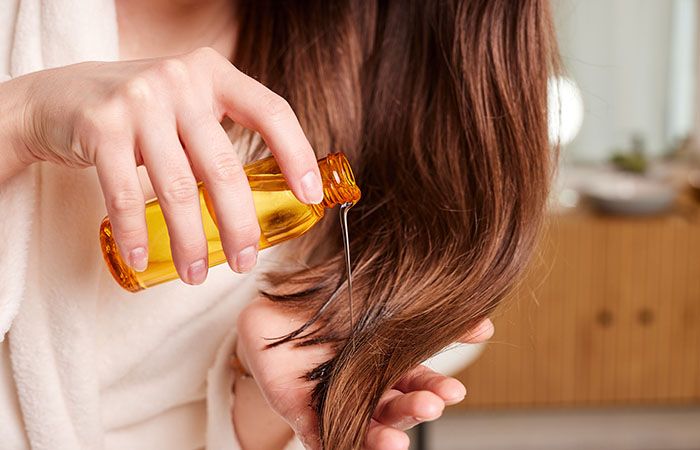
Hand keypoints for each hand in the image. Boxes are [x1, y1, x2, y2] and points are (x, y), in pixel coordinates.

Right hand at [7, 47, 322, 281]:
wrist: (56, 98)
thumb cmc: (139, 113)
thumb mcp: (187, 106)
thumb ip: (221, 136)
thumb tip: (270, 197)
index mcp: (214, 73)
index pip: (271, 111)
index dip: (297, 154)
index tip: (310, 196)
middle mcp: (180, 80)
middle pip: (223, 166)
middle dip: (238, 224)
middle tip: (244, 261)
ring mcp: (138, 100)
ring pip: (178, 187)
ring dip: (189, 241)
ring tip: (195, 275)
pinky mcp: (100, 124)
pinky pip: (124, 192)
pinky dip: (136, 231)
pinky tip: (141, 258)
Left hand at [235, 298, 493, 448]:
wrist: (270, 316)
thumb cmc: (322, 306)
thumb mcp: (369, 296)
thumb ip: (409, 303)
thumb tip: (471, 311)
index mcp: (387, 363)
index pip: (419, 380)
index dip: (436, 386)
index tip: (456, 390)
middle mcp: (368, 389)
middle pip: (400, 405)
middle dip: (418, 407)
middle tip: (433, 403)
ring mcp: (338, 405)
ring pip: (368, 427)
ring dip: (386, 435)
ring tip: (398, 440)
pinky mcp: (307, 417)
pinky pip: (323, 438)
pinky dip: (341, 445)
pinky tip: (355, 447)